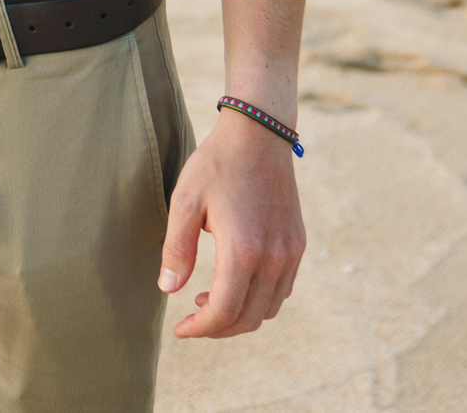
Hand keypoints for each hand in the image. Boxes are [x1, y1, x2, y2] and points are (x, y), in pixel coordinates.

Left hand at [159, 108, 305, 337]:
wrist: (259, 136)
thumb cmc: (216, 165)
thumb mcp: (185, 202)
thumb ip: (176, 249)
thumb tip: (169, 290)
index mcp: (243, 251)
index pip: (224, 311)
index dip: (200, 328)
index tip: (180, 329)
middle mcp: (274, 258)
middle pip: (249, 318)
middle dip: (217, 328)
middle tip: (192, 319)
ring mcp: (290, 253)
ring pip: (269, 309)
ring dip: (239, 315)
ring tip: (207, 298)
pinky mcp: (297, 245)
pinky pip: (282, 290)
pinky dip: (259, 300)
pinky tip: (235, 283)